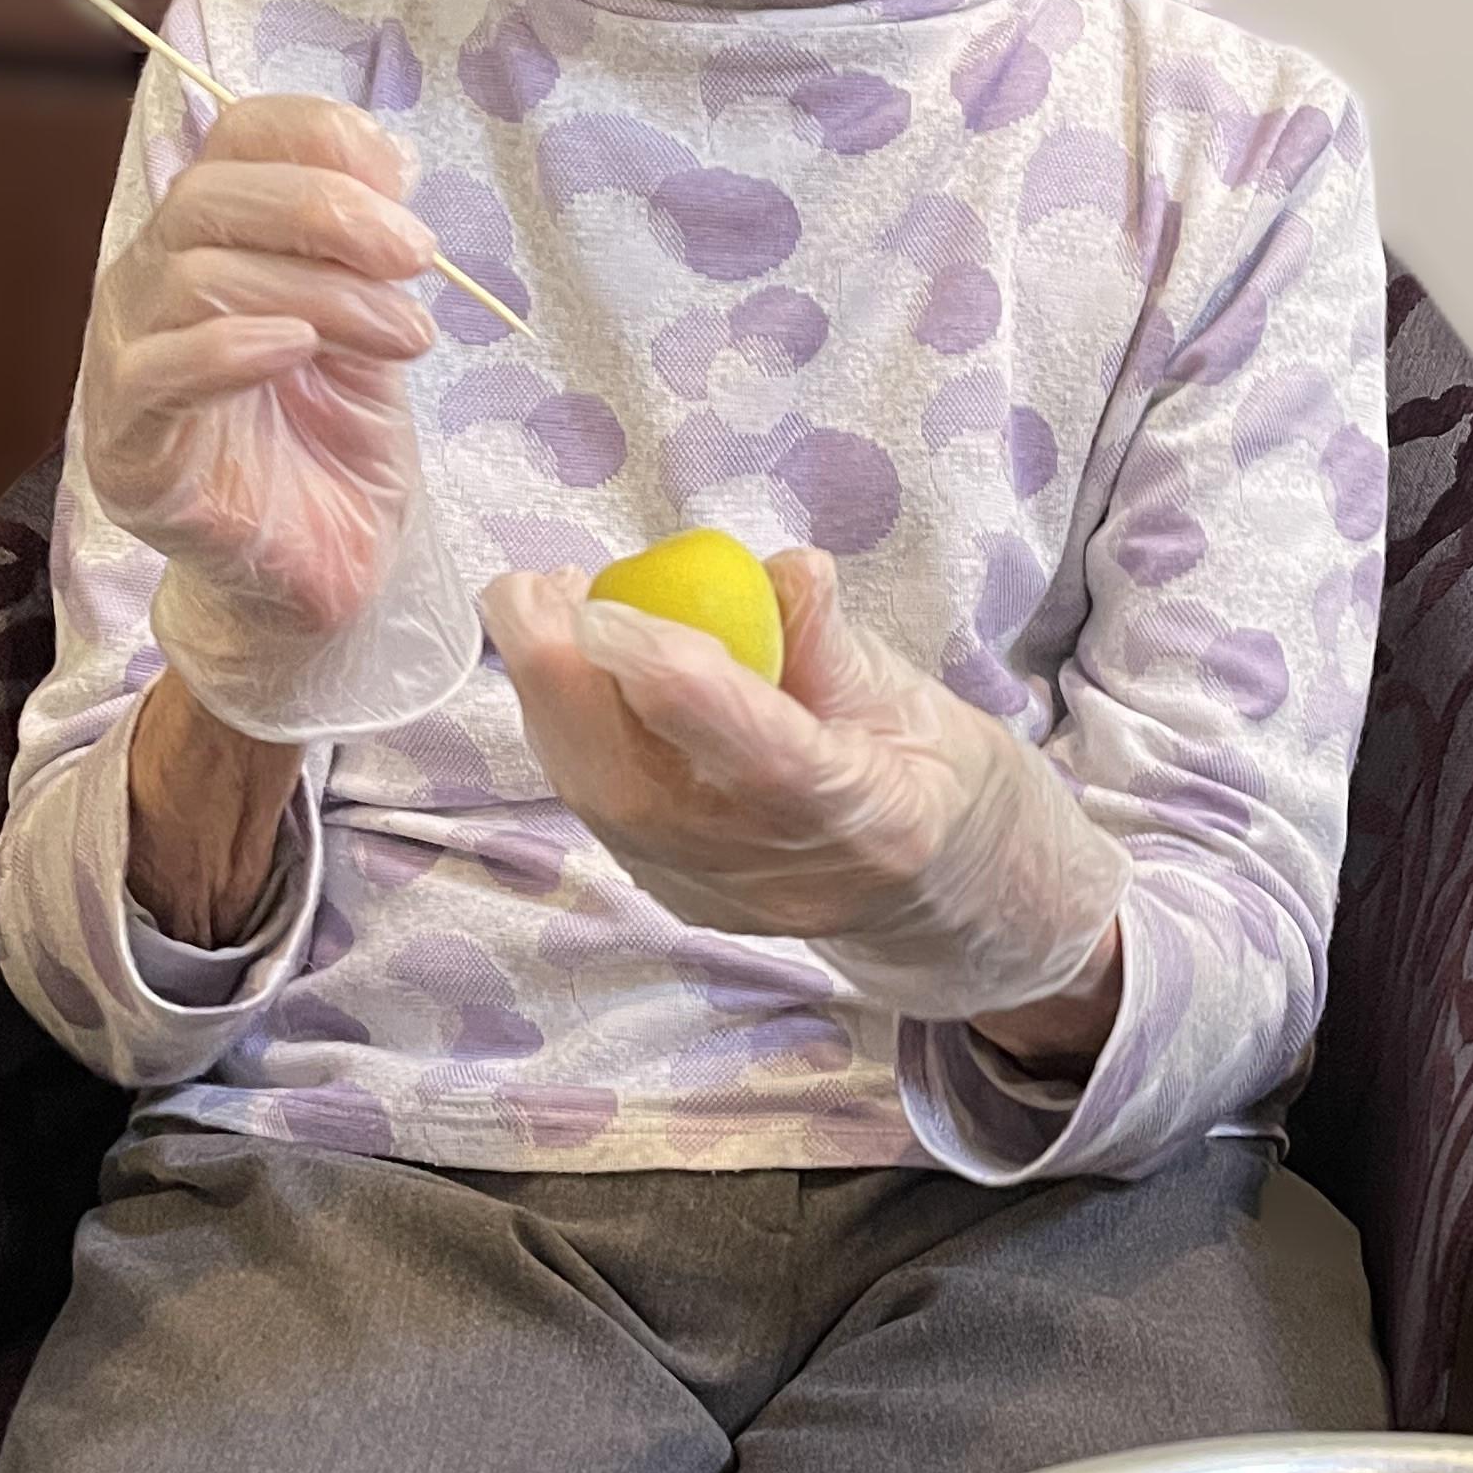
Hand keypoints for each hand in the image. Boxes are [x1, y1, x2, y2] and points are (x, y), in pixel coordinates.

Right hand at [80, 91, 477, 741]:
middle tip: (417, 255)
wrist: (326, 573)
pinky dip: (230, 348)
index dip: (312, 138)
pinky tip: (299, 352)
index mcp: (207, 242)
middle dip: (325, 211)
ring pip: (196, 277)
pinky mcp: (126, 448)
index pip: (230, 142)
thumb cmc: (337, 444)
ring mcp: (126, 364)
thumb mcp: (372, 325)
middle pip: (208, 198)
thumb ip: (366, 249)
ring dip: (321, 293)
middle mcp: (150, 286)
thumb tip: (392, 158)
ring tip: (404, 336)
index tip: (401, 178)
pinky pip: (152, 375)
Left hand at [482, 550, 1129, 1024]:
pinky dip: (570, 731)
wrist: (944, 897)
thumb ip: (835, 645)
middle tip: (528, 589)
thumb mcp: (916, 699)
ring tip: (541, 608)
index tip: (601, 605)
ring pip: (603, 801)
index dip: (669, 677)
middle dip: (563, 683)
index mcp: (873, 821)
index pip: (755, 754)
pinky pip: (603, 810)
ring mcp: (721, 900)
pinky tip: (571, 669)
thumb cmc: (937, 778)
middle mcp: (782, 877)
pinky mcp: (678, 898)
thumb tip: (782, 572)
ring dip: (551, 699)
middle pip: (643, 788)